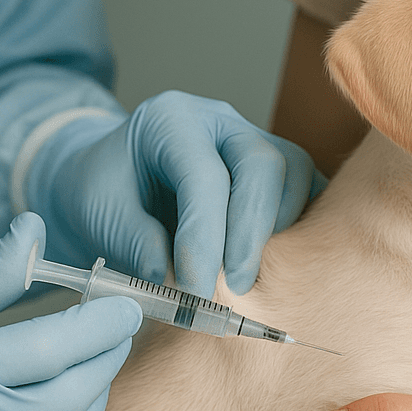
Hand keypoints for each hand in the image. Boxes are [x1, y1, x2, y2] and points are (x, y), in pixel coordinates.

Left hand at [34, 90, 323, 297]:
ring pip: (295, 175)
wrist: (116, 182)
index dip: (204, 238)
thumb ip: (136, 242)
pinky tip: (273, 266)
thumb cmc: (106, 193)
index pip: (203, 175)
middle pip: (262, 165)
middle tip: (234, 289)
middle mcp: (221, 121)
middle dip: (251, 234)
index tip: (197, 292)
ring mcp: (257, 140)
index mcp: (171, 119)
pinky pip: (309, 192)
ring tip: (248, 281)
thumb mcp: (101, 214)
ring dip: (279, 234)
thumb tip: (178, 281)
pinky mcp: (280, 169)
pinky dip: (298, 230)